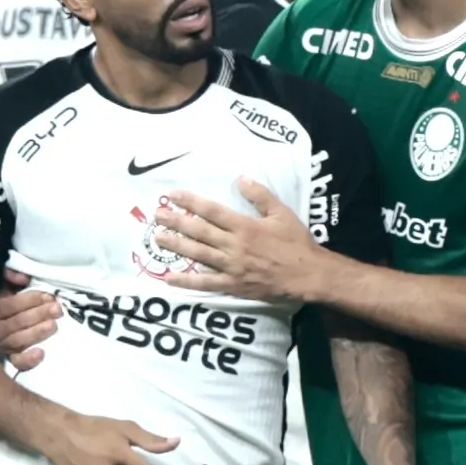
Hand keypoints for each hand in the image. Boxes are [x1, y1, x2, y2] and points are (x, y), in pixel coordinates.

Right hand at [0, 273, 62, 368]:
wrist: (11, 325)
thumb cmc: (13, 301)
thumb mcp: (8, 284)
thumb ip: (10, 276)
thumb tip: (22, 278)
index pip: (5, 306)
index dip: (27, 301)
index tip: (48, 296)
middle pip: (12, 324)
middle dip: (37, 315)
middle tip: (57, 309)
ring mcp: (0, 346)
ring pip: (14, 341)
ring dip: (35, 333)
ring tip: (53, 325)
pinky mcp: (9, 361)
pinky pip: (15, 363)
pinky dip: (26, 360)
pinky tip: (40, 354)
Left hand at [154, 178, 339, 304]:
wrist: (308, 275)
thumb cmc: (296, 243)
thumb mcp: (282, 214)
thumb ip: (261, 196)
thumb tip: (241, 179)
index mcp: (245, 226)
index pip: (212, 211)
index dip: (191, 202)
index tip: (173, 195)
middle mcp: (234, 246)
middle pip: (199, 231)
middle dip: (176, 222)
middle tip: (157, 215)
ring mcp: (231, 267)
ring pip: (198, 254)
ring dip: (177, 245)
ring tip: (158, 238)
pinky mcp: (232, 285)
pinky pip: (205, 283)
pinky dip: (186, 281)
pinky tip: (168, 278)